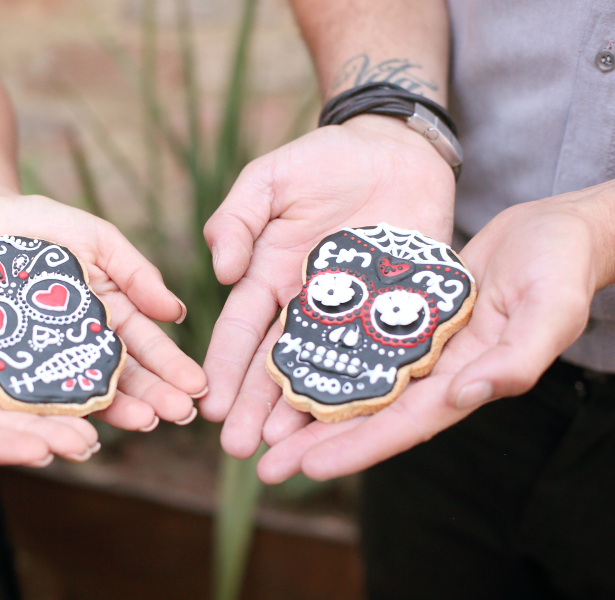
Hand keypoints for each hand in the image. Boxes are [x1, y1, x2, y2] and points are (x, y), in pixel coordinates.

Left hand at [0, 193, 207, 430]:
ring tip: (145, 422)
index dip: (172, 366)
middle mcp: (81, 343)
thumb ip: (135, 273)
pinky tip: (82, 424)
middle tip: (180, 415)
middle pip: (122, 375)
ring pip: (84, 389)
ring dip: (117, 408)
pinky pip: (32, 391)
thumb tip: (177, 313)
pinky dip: (57, 410)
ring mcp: (45, 357)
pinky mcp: (7, 364)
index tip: (198, 386)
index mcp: (109, 314)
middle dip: (154, 395)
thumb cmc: (40, 223)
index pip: (146, 345)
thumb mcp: (97, 238)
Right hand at [0, 229, 99, 465]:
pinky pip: (18, 359)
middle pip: (0, 424)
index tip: (43, 451)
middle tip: (87, 444)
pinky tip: (79, 372)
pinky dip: (46, 369)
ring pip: (16, 397)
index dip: (3, 446)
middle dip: (43, 435)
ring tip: (97, 419)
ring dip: (53, 410)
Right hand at [199, 115, 454, 457]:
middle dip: (255, 408)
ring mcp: (353, 314)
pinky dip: (369, 388)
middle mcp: (307, 306)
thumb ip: (236, 219)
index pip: (240, 331)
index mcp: (270, 278)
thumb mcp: (268, 180)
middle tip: (238, 449)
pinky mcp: (399, 312)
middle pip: (277, 365)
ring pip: (326, 371)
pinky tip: (355, 422)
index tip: (209, 405)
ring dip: (302, 412)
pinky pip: (384, 354)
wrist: (397, 149)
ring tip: (284, 449)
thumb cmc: (326, 160)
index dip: (224, 368)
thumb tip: (220, 271)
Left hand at [257, 186, 614, 481]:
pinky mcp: (407, 318)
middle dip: (318, 443)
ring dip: (313, 408)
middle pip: (369, 416)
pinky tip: (291, 368)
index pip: (404, 424)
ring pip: (357, 385)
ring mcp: (420, 348)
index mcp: (468, 380)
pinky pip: (361, 344)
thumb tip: (466, 395)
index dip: (357, 448)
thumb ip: (517, 359)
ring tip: (265, 430)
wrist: (554, 230)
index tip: (308, 468)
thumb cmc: (561, 268)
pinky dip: (329, 360)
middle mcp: (437, 373)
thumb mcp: (550, 310)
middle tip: (265, 467)